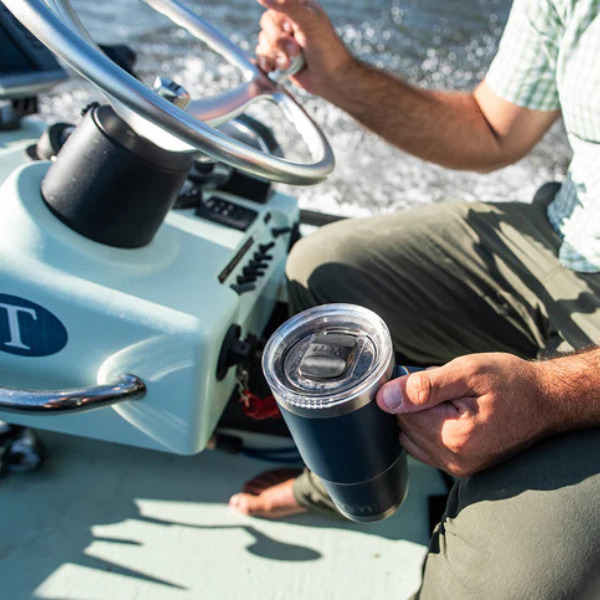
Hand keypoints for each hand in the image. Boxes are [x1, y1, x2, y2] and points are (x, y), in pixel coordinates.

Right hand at [255, 0, 354, 95]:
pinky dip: (267, 62)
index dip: (280, 22)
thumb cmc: (325, 49)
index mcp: (298, 6)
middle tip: (296, 51)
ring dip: (276, 55)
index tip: (292, 30)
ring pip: (263, 41)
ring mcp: (283, 40)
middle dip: (279, 42)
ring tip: (291, 63)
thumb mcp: (308, 21)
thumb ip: (286, 5)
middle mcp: (289, 21)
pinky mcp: (279, 56)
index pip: (274, 5)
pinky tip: (276, 68)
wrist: (329, 79)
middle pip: (266, 24)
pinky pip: (261, 55)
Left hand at [376, 353, 551, 476]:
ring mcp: (458, 469)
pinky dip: (430, 428)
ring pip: (412, 437)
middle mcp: (454, 461)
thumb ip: (424, 386)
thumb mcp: (469, 372)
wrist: (547, 402)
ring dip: (422, 416)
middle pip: (406, 426)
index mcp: (455, 437)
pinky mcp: (461, 468)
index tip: (431, 376)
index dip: (410, 389)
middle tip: (447, 387)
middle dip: (417, 403)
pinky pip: (426, 447)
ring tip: (452, 400)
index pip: (402, 413)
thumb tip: (386, 398)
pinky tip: (452, 413)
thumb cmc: (512, 383)